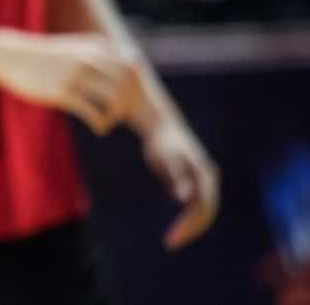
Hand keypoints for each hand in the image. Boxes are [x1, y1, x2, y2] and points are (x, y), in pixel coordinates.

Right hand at [0, 32, 141, 135]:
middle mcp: (89, 58)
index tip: (129, 97)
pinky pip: (92, 111)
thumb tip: (117, 70)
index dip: (136, 84)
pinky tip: (99, 128)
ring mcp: (76, 75)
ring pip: (113, 99)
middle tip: (121, 114)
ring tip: (109, 121)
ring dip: (116, 115)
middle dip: (129, 102)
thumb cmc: (43, 56)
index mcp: (95, 46)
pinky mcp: (62, 92)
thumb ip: (96, 56)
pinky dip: (101, 123)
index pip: (131, 66)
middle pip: (126, 84)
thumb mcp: (74, 48)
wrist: (12, 56)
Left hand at [140, 119, 219, 249]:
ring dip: (189, 227)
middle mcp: (208, 181)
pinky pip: (194, 207)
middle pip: (205, 213)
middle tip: (170, 244)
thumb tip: (184, 198)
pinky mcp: (194, 183)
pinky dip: (187, 220)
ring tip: (171, 240)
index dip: (190, 226)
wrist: (161, 126)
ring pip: (201, 211)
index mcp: (205, 176)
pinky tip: (176, 229)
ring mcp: (202, 182)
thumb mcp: (165, 157)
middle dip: (190, 230)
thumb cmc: (162, 141)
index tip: (173, 238)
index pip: (203, 209)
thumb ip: (175, 177)